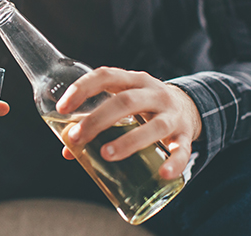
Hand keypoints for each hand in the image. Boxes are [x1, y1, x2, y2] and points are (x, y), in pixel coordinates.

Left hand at [55, 67, 200, 179]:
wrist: (188, 107)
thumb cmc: (144, 108)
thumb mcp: (123, 106)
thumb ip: (96, 123)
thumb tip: (68, 149)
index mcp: (134, 81)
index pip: (106, 75)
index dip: (82, 89)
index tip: (62, 108)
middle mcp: (155, 94)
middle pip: (126, 102)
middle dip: (98, 119)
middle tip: (77, 137)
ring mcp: (173, 114)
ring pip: (154, 126)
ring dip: (128, 141)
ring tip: (106, 155)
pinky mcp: (186, 135)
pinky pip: (182, 150)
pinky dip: (174, 163)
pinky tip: (162, 174)